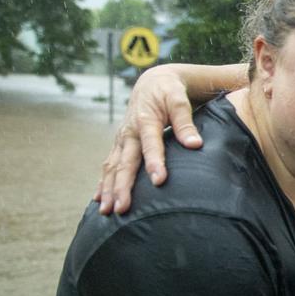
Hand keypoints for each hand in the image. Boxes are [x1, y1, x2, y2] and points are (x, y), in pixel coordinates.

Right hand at [94, 65, 201, 214]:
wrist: (151, 84)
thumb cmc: (169, 93)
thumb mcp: (179, 100)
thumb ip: (185, 122)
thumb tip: (195, 144)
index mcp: (146, 120)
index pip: (151, 144)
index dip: (155, 162)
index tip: (159, 181)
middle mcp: (129, 133)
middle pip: (125, 162)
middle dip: (122, 186)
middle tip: (121, 208)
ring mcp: (122, 140)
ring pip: (112, 167)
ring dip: (108, 189)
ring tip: (107, 211)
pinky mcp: (119, 145)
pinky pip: (108, 166)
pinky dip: (103, 183)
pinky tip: (99, 201)